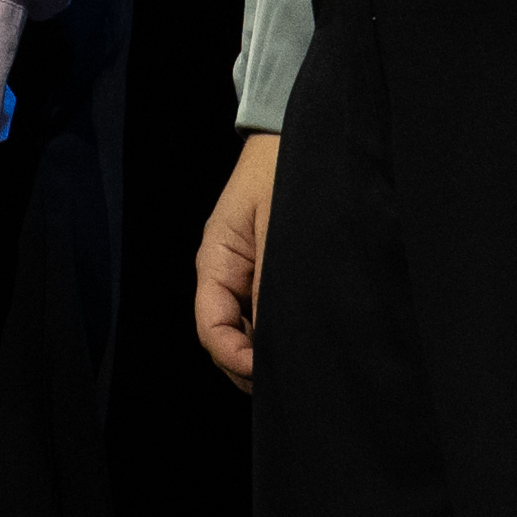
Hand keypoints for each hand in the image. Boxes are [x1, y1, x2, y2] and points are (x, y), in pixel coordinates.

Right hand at [194, 129, 279, 394]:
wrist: (298, 135)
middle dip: (251, 366)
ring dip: (266, 352)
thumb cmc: (287, 173)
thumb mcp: (281, 229)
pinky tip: (303, 340)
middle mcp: (225, 274)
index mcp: (216, 262)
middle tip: (293, 381)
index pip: (212, 328)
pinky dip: (278, 333)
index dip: (236, 359)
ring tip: (301, 366)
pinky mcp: (266, 272)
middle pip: (226, 338)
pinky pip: (264, 314)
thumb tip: (278, 336)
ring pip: (245, 331)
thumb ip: (274, 283)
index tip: (268, 372)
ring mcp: (245, 274)